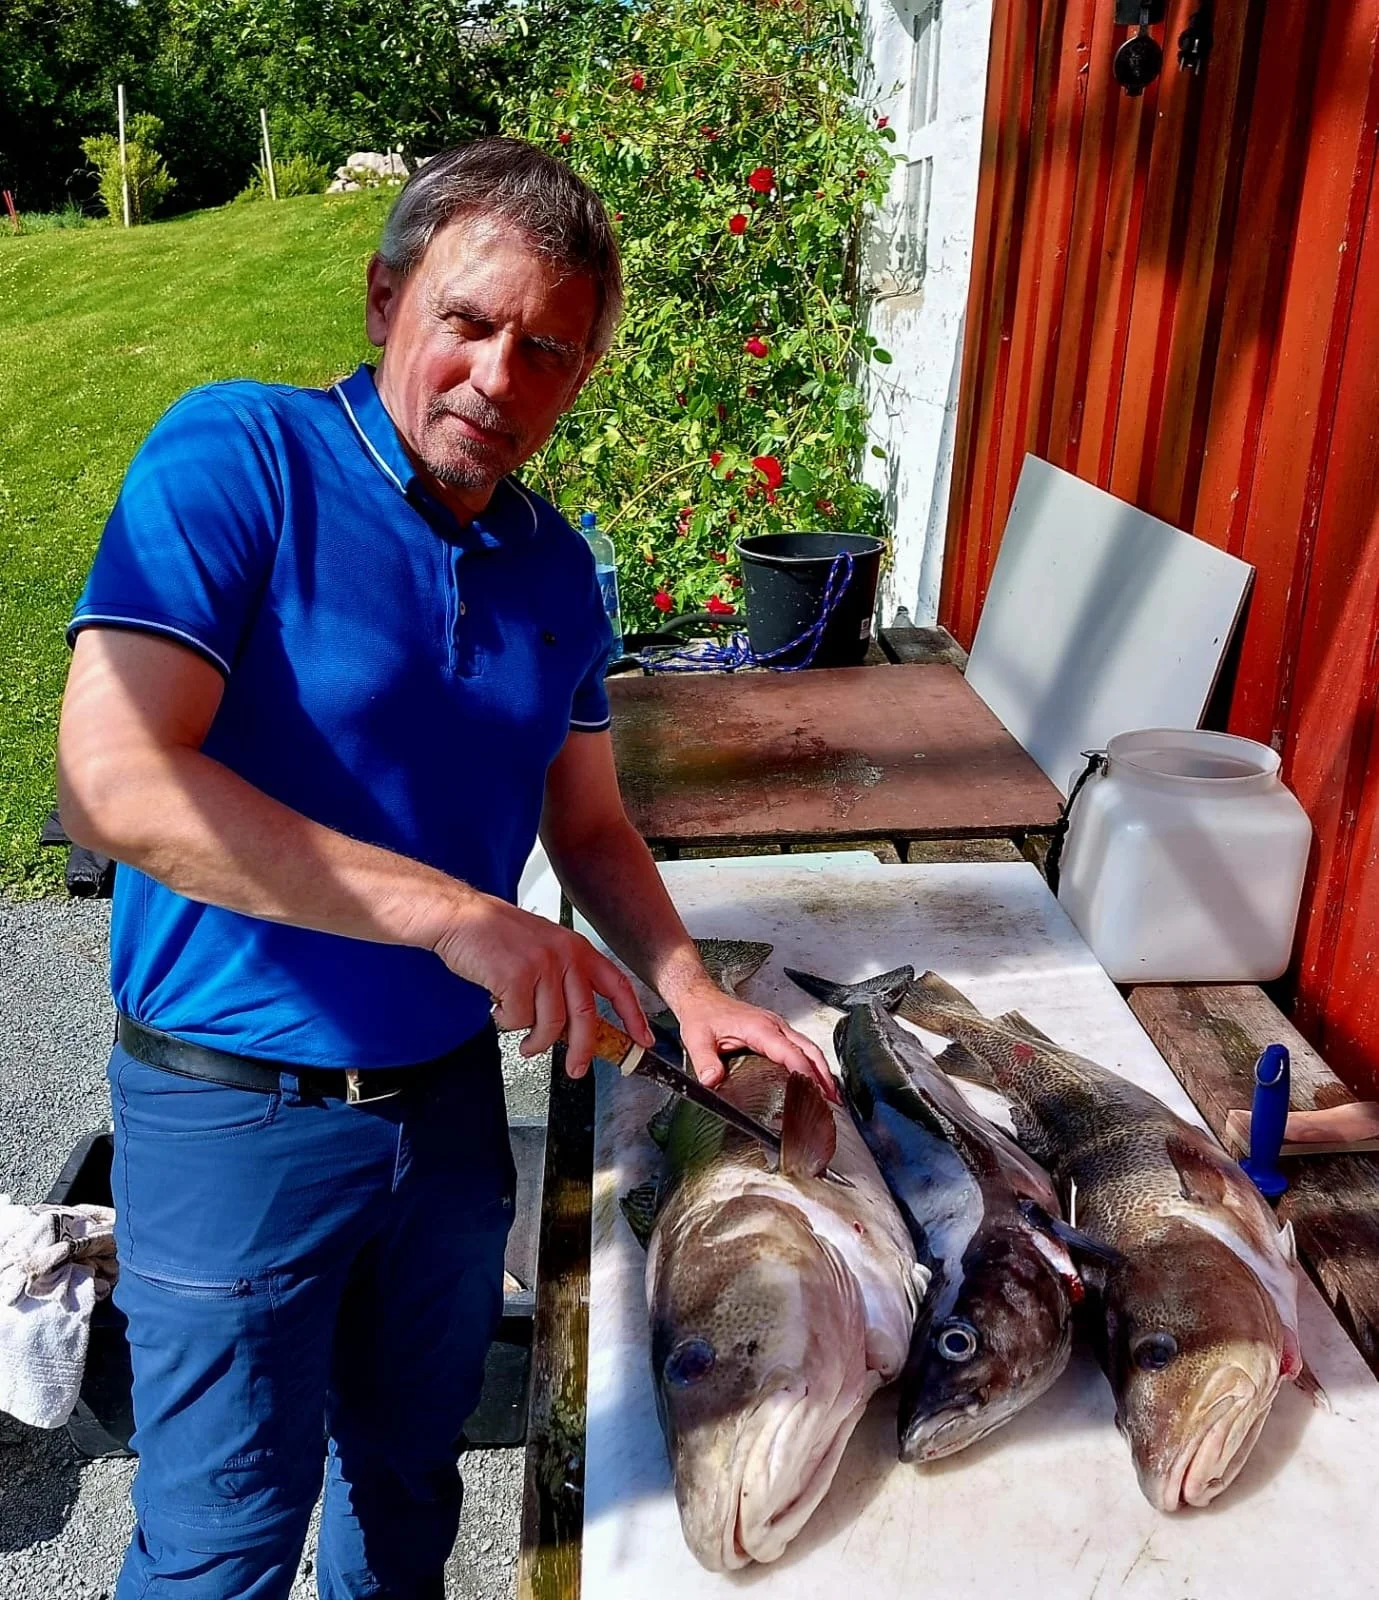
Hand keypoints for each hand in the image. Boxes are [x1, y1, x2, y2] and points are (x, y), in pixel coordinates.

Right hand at [432, 895, 653, 1077]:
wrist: (461, 916)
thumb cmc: (496, 935)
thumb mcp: (544, 947)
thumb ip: (563, 979)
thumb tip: (575, 1025)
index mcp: (577, 949)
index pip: (618, 986)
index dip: (633, 1016)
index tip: (642, 1040)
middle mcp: (565, 955)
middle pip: (586, 1018)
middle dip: (583, 1051)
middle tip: (576, 1069)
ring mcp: (542, 965)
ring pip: (550, 1026)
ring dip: (535, 1042)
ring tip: (524, 1041)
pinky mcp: (517, 977)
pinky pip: (518, 1021)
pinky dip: (507, 1023)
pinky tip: (499, 1007)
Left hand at [671, 985, 836, 1102]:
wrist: (701, 997)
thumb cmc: (703, 1015)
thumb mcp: (697, 1039)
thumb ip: (705, 1061)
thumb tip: (712, 1080)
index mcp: (760, 1028)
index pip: (791, 1053)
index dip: (805, 1074)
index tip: (814, 1093)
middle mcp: (774, 1026)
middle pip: (809, 1050)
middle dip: (824, 1075)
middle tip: (832, 1100)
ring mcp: (777, 1027)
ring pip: (809, 1048)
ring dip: (821, 1070)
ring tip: (830, 1095)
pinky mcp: (775, 1031)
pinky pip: (800, 1046)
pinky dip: (812, 1063)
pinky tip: (813, 1078)